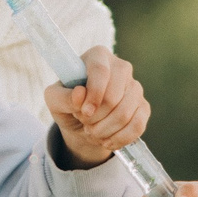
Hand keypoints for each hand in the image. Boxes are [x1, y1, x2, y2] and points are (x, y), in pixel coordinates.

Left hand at [45, 46, 148, 167]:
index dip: (94, 94)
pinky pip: (137, 126)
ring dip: (105, 130)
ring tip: (92, 132)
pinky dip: (119, 138)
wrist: (83, 122)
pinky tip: (107, 140)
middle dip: (95, 118)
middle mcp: (121, 67)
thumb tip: (79, 94)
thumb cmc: (68, 103)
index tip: (84, 113)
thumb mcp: (54, 99)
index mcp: (98, 56)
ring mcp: (135, 86)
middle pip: (113, 96)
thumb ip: (62, 96)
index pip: (101, 71)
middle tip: (84, 123)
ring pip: (125, 114)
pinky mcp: (143, 106)